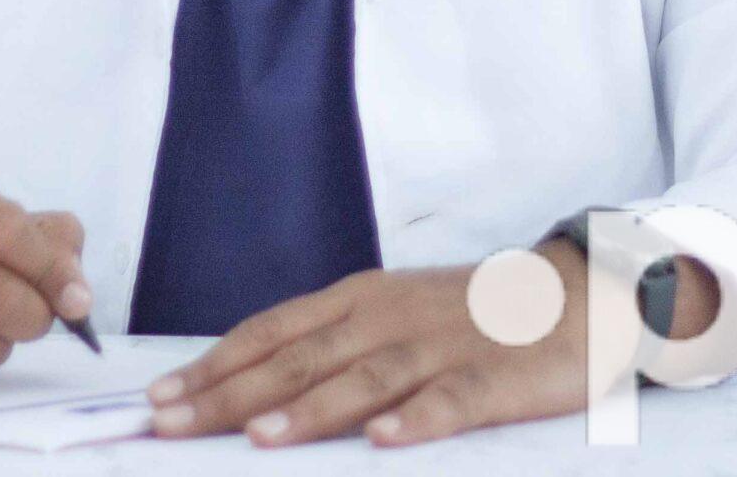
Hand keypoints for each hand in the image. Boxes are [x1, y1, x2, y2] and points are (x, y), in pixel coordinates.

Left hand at [145, 241, 598, 449]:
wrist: (577, 294)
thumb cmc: (472, 315)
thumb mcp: (395, 312)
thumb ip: (333, 343)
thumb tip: (254, 387)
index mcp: (361, 299)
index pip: (272, 330)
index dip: (215, 364)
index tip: (159, 397)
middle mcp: (389, 317)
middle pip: (300, 357)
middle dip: (232, 394)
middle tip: (171, 423)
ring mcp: (440, 346)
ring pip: (364, 379)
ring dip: (309, 409)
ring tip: (259, 437)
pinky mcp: (491, 377)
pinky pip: (449, 402)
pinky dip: (415, 421)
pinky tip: (385, 441)